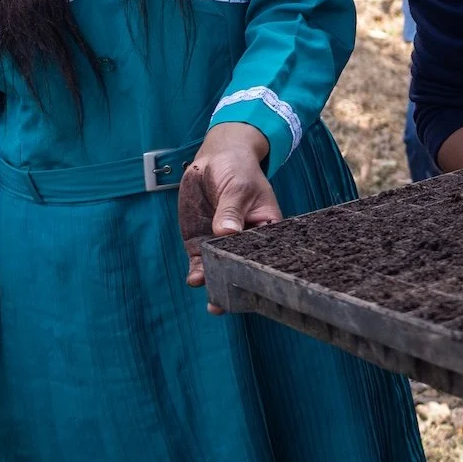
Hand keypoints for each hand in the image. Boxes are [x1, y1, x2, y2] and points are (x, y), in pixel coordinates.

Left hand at [179, 123, 278, 312]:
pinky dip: (198, 272)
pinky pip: (200, 262)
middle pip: (243, 268)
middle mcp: (244, 241)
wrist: (214, 159)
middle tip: (232, 302)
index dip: (261, 270)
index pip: (266, 253)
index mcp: (266, 228)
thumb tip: (226, 232)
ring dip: (216, 285)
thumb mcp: (239, 187)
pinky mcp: (201, 241)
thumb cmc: (238, 170)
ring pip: (220, 270)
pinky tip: (196, 280)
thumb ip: (231, 211)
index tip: (256, 285)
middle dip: (237, 286)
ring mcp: (221, 243)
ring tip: (215, 303)